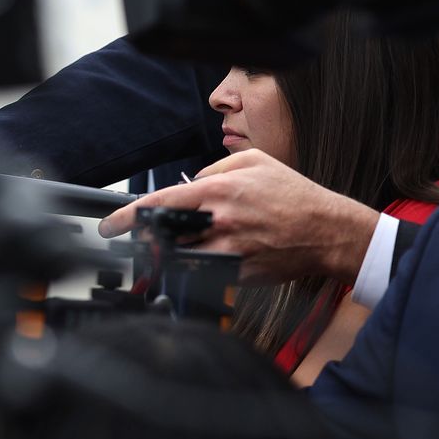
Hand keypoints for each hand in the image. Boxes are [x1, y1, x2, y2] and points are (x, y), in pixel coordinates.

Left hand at [97, 150, 378, 284]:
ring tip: (172, 253)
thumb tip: (190, 183)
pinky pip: (202, 275)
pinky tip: (203, 263)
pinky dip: (194, 270)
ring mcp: (227, 251)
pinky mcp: (236, 274)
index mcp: (220, 191)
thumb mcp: (256, 162)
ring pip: (178, 260)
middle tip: (142, 240)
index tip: (110, 225)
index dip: (128, 216)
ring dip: (168, 258)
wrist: (328, 231)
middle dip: (147, 240)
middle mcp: (220, 221)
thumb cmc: (293, 196)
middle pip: (163, 236)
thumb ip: (216, 169)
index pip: (160, 203)